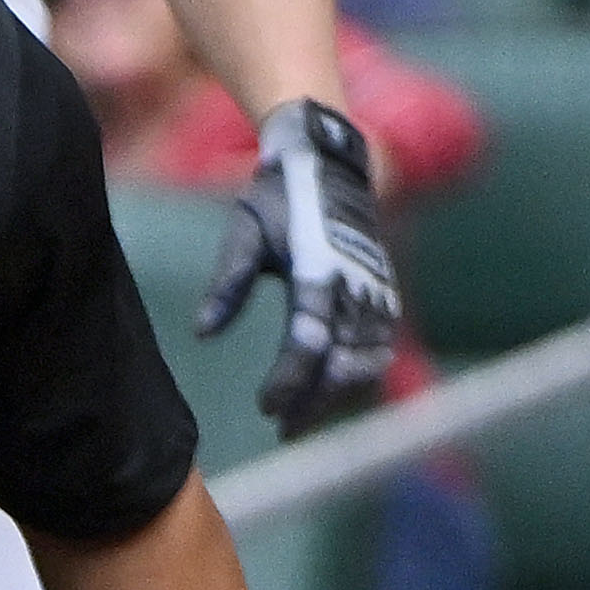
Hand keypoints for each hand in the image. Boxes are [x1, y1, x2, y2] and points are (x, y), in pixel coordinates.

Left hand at [195, 98, 400, 433]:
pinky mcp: (387, 290)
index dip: (289, 381)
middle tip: (284, 429)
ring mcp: (378, 288)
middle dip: (315, 402)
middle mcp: (356, 283)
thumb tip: (202, 333)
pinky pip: (381, 346)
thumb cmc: (279, 196)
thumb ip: (227, 284)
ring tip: (304, 418)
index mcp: (319, 269)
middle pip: (343, 362)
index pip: (307, 342)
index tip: (266, 409)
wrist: (330, 160)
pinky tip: (334, 393)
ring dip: (340, 395)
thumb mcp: (245, 231)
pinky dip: (362, 375)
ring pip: (369, 361)